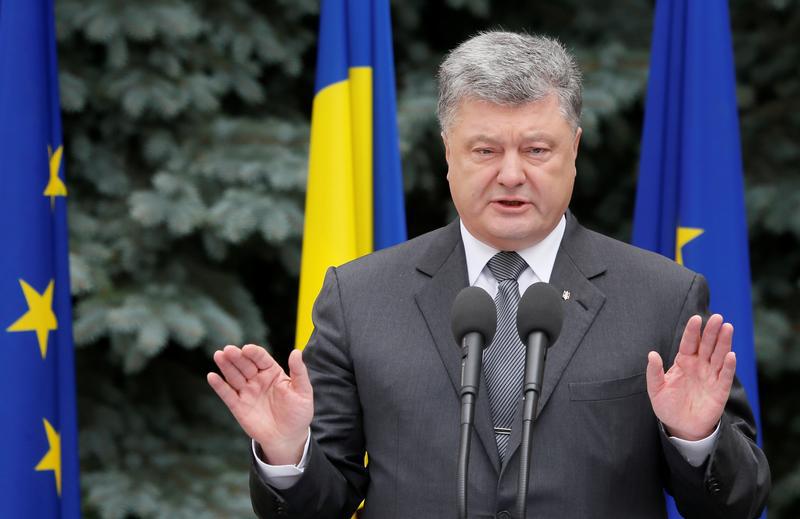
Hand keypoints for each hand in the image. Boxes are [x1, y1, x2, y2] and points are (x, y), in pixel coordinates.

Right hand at [207, 345, 313, 464]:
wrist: (288, 438)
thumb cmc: (298, 414)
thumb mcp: (303, 392)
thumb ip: (299, 372)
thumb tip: (296, 352)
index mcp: (272, 372)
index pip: (261, 358)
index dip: (254, 353)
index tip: (247, 349)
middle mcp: (257, 379)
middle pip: (245, 365)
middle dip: (237, 356)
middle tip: (228, 350)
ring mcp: (247, 392)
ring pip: (234, 376)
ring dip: (226, 366)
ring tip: (219, 355)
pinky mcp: (238, 406)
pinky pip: (227, 394)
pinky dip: (219, 385)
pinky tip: (212, 376)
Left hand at [646, 314, 735, 440]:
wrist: (681, 427)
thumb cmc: (668, 405)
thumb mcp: (656, 389)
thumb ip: (654, 372)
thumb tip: (651, 354)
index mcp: (684, 362)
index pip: (689, 343)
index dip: (692, 331)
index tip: (696, 318)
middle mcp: (699, 365)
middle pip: (707, 345)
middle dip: (712, 331)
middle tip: (717, 318)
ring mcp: (711, 376)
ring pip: (719, 356)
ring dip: (724, 343)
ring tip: (727, 328)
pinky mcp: (720, 390)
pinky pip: (725, 376)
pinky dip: (728, 366)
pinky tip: (730, 356)